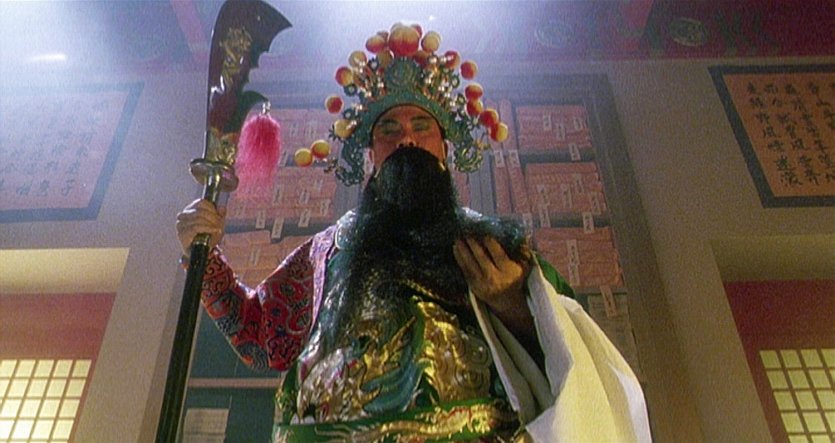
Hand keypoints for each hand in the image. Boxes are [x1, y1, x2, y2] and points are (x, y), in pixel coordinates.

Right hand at [175, 198, 226, 256]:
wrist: (201, 253)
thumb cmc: (208, 237)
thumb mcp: (217, 224)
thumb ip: (220, 215)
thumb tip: (222, 208)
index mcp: (190, 210)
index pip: (201, 202)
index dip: (212, 208)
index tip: (219, 216)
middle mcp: (183, 215)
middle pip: (200, 211)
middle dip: (213, 218)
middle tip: (220, 225)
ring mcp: (181, 224)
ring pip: (198, 218)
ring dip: (211, 224)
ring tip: (217, 230)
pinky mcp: (182, 233)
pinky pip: (196, 227)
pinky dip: (207, 228)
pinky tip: (214, 231)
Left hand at [454, 236, 540, 357]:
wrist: (506, 300)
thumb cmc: (515, 278)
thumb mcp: (524, 267)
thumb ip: (523, 252)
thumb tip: (522, 237)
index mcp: (508, 272)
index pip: (498, 255)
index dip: (490, 243)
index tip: (485, 234)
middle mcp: (494, 278)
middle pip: (481, 258)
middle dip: (473, 245)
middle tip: (467, 233)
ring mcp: (482, 283)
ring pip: (470, 264)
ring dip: (462, 250)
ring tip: (458, 239)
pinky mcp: (473, 286)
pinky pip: (464, 270)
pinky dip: (459, 258)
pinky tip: (456, 248)